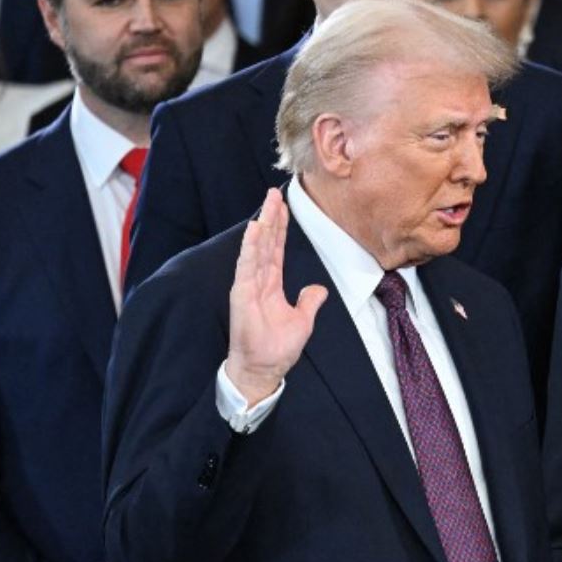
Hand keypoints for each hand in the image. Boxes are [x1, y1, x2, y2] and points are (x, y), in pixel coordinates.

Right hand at [226, 189, 327, 405]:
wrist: (264, 369)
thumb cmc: (277, 348)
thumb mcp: (303, 321)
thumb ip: (309, 301)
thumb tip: (318, 289)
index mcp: (271, 284)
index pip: (276, 249)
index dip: (280, 227)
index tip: (283, 206)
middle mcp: (258, 280)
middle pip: (266, 242)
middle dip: (271, 217)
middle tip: (275, 192)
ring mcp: (249, 286)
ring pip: (257, 248)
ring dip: (263, 225)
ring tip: (269, 203)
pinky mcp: (242, 294)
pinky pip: (248, 266)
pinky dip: (252, 247)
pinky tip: (257, 229)